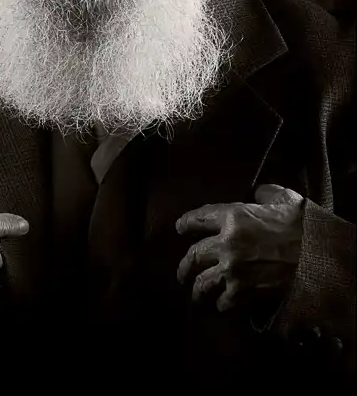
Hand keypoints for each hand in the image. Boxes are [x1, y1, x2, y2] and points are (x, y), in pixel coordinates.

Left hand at [175, 184, 303, 313]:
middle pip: (194, 254)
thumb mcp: (282, 197)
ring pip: (202, 282)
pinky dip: (221, 304)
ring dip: (196, 289)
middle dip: (184, 265)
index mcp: (233, 215)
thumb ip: (264, 193)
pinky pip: (223, 300)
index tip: (179, 228)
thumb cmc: (302, 223)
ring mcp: (233, 268)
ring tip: (194, 294)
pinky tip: (222, 304)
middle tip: (181, 271)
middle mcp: (226, 242)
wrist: (319, 254)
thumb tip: (256, 193)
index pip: (198, 218)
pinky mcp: (244, 290)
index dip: (186, 223)